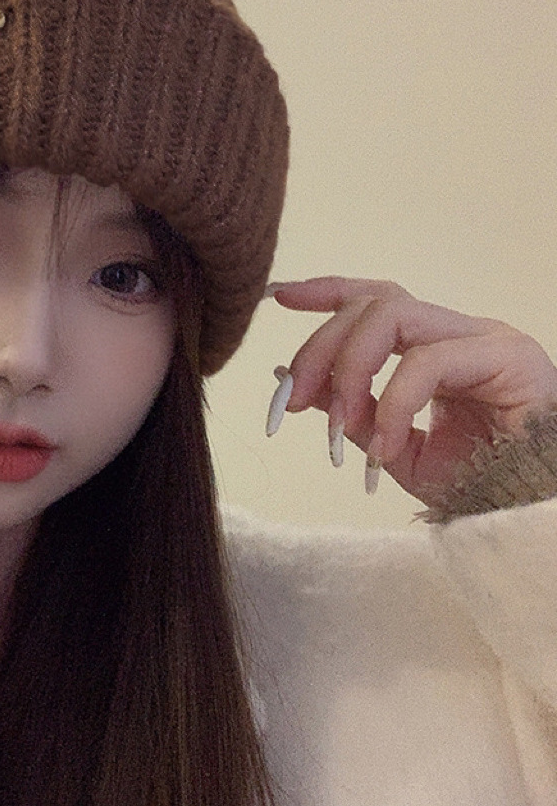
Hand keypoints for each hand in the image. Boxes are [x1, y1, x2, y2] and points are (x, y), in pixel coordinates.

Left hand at [265, 277, 556, 504]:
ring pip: (394, 316)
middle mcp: (460, 333)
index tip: (280, 297)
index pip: (376, 299)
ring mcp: (485, 339)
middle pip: (373, 304)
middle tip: (290, 400)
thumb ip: (346, 409)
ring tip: (338, 426)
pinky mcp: (507, 357)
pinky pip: (427, 361)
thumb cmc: (475, 484)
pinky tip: (384, 445)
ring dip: (349, 368)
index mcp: (436, 346)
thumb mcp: (390, 445)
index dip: (326, 292)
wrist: (526, 513)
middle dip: (320, 348)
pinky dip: (393, 402)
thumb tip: (290, 378)